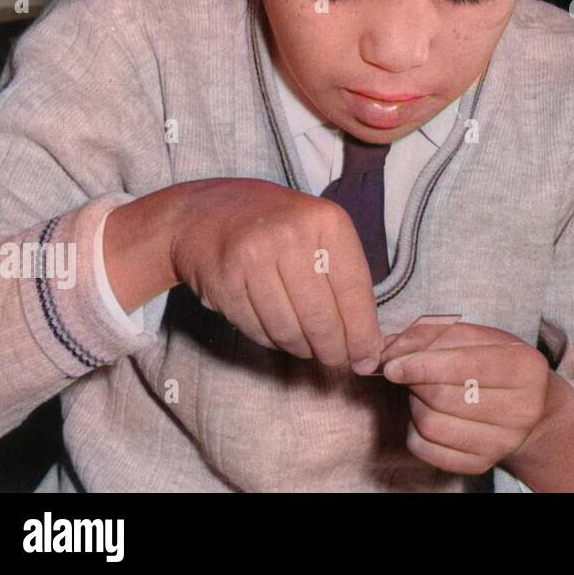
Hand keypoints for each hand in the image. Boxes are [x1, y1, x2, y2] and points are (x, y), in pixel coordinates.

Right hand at [108, 176, 382, 371]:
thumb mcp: (319, 231)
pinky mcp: (224, 281)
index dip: (362, 332)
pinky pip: (257, 330)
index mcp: (326, 221)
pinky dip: (273, 341)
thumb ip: (343, 275)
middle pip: (321, 316)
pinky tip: (280, 335)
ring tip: (309, 348)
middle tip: (338, 363)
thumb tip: (366, 338)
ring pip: (289, 330)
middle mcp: (291, 236)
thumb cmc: (276, 225)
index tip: (367, 357)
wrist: (205, 212)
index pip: (354, 290)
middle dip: (334, 350)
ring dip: (303, 349)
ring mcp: (253, 257)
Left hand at [379, 321, 556, 477]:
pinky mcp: (480, 464)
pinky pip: (426, 449)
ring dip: (414, 403)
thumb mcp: (479, 337)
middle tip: (409, 371)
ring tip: (421, 390)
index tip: (392, 364)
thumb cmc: (500, 363)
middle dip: (415, 381)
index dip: (422, 364)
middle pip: (443, 397)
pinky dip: (413, 429)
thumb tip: (391, 347)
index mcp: (526, 368)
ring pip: (431, 424)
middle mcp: (521, 410)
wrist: (529, 407)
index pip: (464, 366)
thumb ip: (436, 333)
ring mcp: (502, 442)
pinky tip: (425, 413)